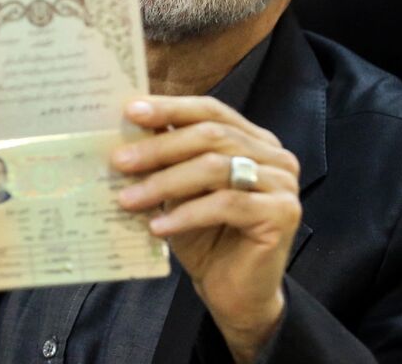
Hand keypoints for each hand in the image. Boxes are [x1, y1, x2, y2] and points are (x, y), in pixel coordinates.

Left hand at [113, 96, 301, 361]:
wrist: (235, 293)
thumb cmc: (207, 239)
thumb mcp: (181, 193)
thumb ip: (168, 160)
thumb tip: (129, 131)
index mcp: (254, 140)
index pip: (211, 111)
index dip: (171, 108)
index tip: (131, 112)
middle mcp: (274, 156)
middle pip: (212, 135)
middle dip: (160, 148)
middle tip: (119, 161)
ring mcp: (282, 183)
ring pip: (215, 168)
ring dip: (166, 182)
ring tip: (129, 199)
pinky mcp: (282, 213)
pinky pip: (226, 205)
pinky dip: (187, 214)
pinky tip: (158, 227)